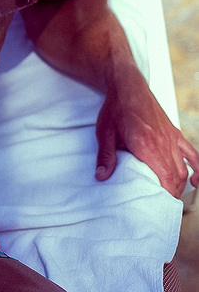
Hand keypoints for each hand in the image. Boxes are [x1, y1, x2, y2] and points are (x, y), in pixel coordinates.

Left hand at [95, 72, 198, 197]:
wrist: (127, 85)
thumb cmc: (116, 108)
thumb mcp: (105, 133)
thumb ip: (106, 156)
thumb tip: (102, 176)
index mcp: (146, 145)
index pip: (165, 178)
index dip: (166, 196)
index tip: (159, 206)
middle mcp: (163, 143)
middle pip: (176, 177)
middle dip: (171, 194)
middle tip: (159, 205)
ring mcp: (171, 138)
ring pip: (184, 168)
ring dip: (179, 184)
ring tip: (169, 195)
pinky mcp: (174, 132)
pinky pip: (192, 153)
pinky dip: (197, 168)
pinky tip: (195, 180)